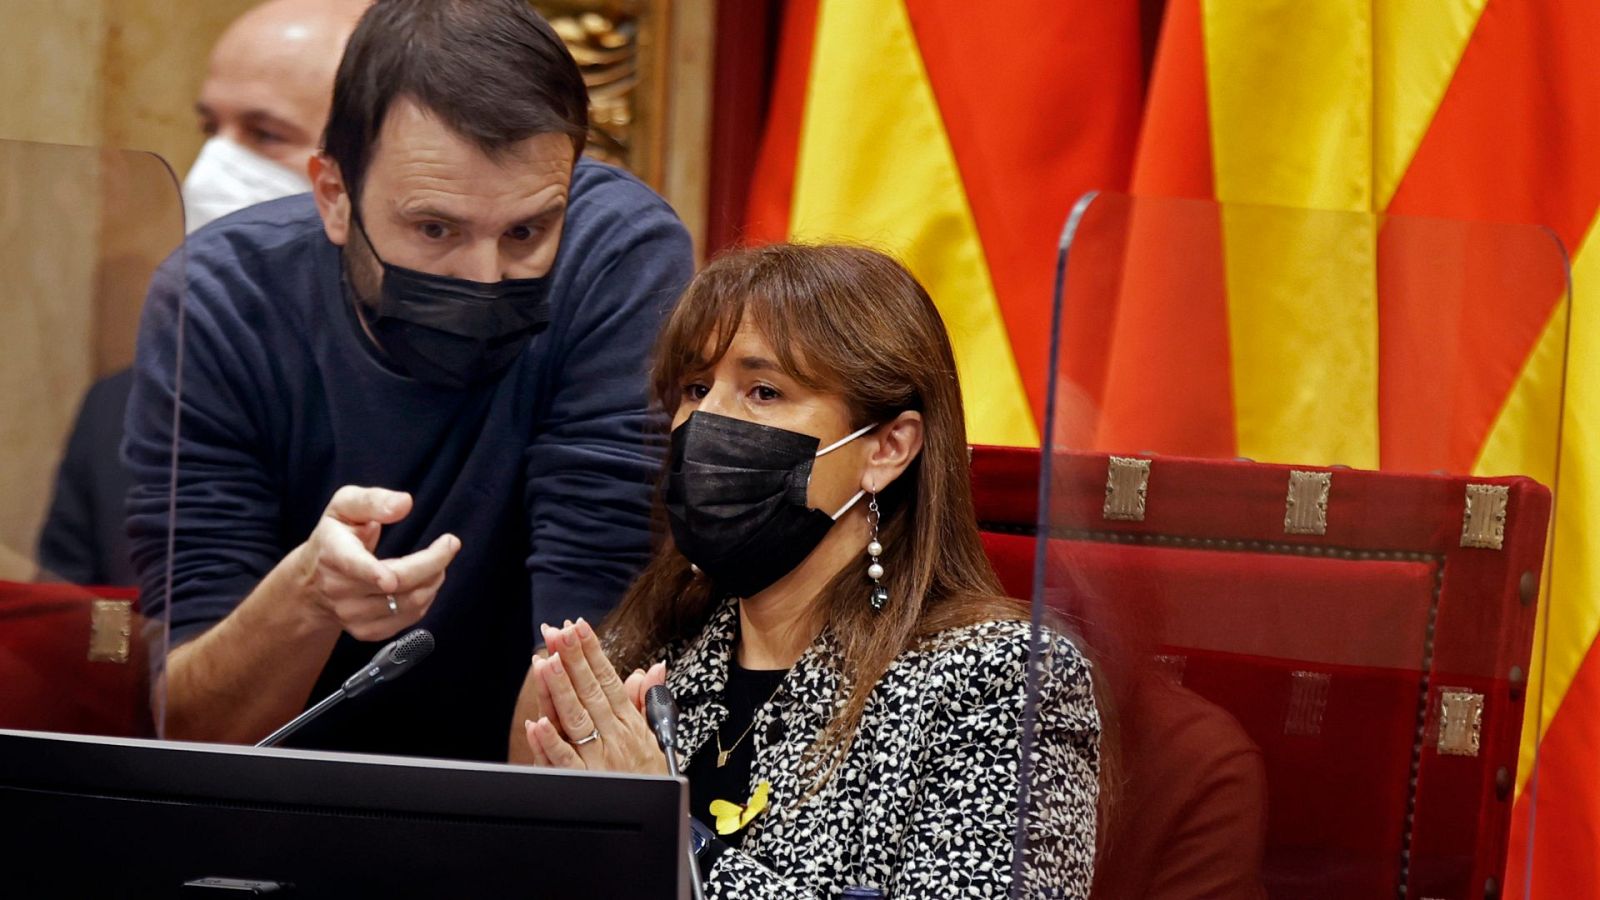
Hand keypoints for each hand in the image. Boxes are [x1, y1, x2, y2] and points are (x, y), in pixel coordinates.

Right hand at [292, 485, 459, 641]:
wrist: (312, 582)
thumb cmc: (335, 536)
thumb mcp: (345, 506)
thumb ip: (373, 501)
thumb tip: (404, 503)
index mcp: (333, 554)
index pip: (356, 567)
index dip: (376, 573)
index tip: (394, 576)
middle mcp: (340, 590)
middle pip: (398, 584)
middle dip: (433, 563)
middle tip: (450, 544)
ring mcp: (352, 615)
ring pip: (409, 603)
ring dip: (433, 580)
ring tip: (437, 562)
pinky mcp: (367, 631)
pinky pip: (410, 617)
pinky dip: (426, 597)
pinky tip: (423, 582)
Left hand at [522, 618, 668, 774]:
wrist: (659, 818)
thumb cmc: (653, 777)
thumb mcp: (658, 736)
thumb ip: (649, 701)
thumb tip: (652, 669)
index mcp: (630, 722)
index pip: (608, 679)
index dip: (592, 651)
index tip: (577, 626)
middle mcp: (615, 735)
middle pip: (590, 691)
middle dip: (573, 659)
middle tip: (557, 632)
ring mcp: (600, 758)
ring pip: (576, 719)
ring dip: (560, 690)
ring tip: (545, 662)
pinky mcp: (587, 782)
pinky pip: (566, 761)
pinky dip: (551, 742)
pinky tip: (538, 722)